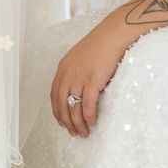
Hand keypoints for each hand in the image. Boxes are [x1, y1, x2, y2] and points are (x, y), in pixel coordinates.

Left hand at [51, 12, 133, 136]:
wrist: (112, 34)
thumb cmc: (100, 44)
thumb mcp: (80, 57)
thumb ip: (75, 71)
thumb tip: (78, 88)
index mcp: (63, 69)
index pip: (54, 96)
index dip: (57, 112)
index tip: (62, 122)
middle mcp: (67, 75)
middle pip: (62, 105)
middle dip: (67, 122)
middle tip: (74, 133)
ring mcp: (79, 78)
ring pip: (74, 108)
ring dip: (78, 124)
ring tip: (84, 133)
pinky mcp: (92, 81)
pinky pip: (88, 105)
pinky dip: (89, 117)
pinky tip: (92, 123)